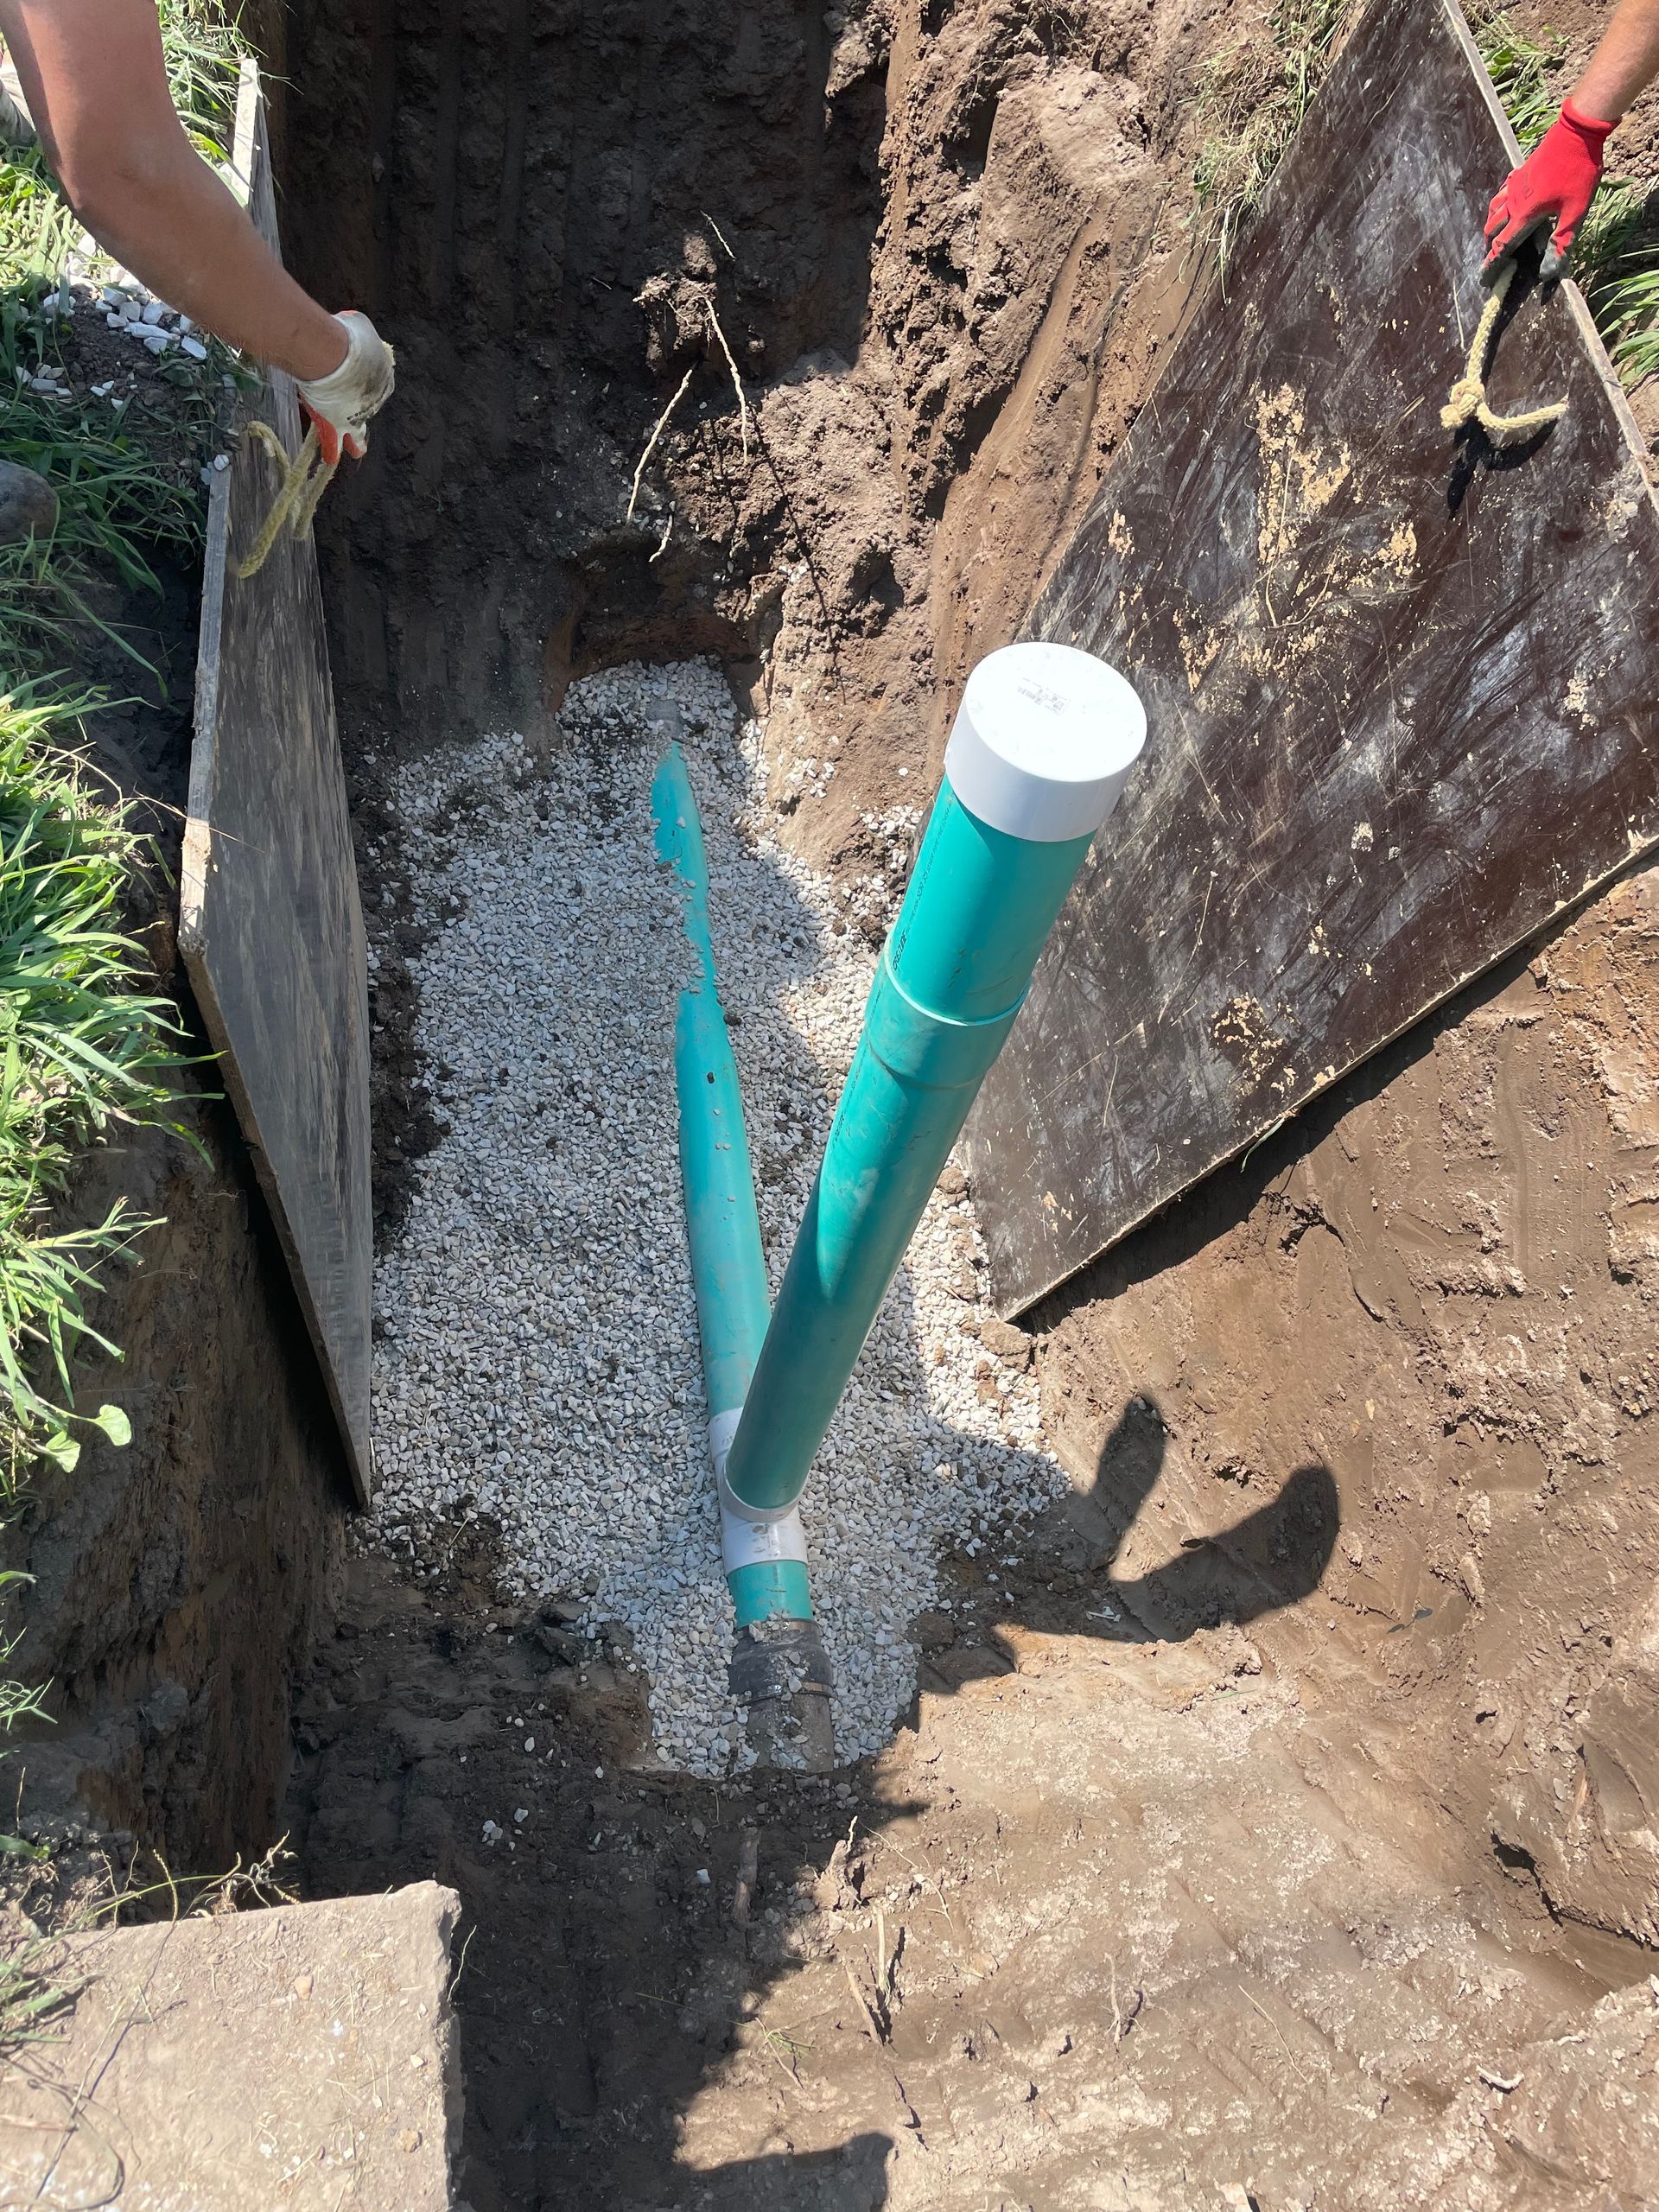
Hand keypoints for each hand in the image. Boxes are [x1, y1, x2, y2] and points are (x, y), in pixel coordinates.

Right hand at [297, 310, 395, 463]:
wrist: (332, 355)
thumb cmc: (347, 337)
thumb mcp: (359, 326)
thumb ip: (356, 331)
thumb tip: (349, 327)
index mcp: (384, 375)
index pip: (374, 382)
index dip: (362, 382)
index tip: (352, 380)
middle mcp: (375, 399)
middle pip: (366, 406)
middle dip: (360, 409)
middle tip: (353, 412)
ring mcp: (357, 414)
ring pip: (357, 430)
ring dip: (355, 440)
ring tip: (356, 449)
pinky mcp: (337, 423)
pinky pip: (334, 440)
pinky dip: (331, 449)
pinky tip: (331, 459)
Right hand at [1483, 100, 1615, 282]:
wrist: (1576, 133)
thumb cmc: (1578, 172)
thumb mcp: (1575, 212)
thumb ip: (1561, 242)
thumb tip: (1548, 272)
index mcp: (1525, 215)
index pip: (1502, 246)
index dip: (1492, 265)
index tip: (1484, 279)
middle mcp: (1514, 202)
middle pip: (1493, 229)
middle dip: (1490, 246)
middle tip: (1493, 258)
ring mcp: (1514, 186)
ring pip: (1493, 210)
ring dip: (1491, 226)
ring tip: (1494, 235)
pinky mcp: (1520, 173)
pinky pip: (1502, 193)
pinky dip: (1499, 205)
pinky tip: (1505, 204)